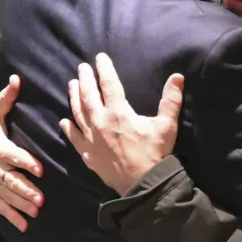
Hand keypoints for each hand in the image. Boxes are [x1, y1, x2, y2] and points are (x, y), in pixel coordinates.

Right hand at [0, 75, 44, 231]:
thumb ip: (7, 98)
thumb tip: (17, 78)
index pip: (14, 156)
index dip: (26, 163)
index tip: (39, 170)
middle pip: (11, 180)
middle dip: (25, 190)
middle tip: (41, 199)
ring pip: (8, 195)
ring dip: (22, 204)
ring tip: (36, 212)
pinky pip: (0, 207)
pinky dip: (12, 217)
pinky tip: (25, 226)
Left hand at [59, 54, 183, 194]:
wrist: (143, 184)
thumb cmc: (155, 153)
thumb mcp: (167, 125)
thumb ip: (171, 100)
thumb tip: (177, 76)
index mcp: (119, 112)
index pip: (109, 84)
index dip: (104, 68)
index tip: (99, 57)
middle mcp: (101, 122)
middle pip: (88, 95)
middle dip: (85, 79)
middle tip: (82, 68)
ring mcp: (91, 138)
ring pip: (78, 112)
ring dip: (74, 97)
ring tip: (72, 85)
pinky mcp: (88, 154)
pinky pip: (74, 138)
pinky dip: (69, 128)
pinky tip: (64, 121)